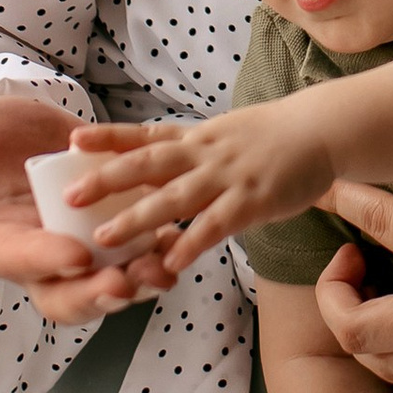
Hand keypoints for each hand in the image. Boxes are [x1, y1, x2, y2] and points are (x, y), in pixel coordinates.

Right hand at [0, 95, 170, 325]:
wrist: (7, 147)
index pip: (16, 260)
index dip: (44, 261)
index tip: (74, 255)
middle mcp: (35, 257)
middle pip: (64, 295)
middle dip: (96, 295)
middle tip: (126, 283)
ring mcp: (73, 252)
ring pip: (105, 286)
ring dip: (138, 282)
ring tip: (164, 268)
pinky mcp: (105, 238)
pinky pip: (134, 258)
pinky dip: (158, 254)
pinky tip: (181, 242)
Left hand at [64, 102, 336, 277]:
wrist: (322, 130)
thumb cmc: (274, 138)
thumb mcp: (226, 135)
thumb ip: (194, 153)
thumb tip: (161, 168)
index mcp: (196, 138)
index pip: (145, 136)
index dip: (108, 138)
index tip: (72, 140)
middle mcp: (204, 154)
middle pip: (148, 166)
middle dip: (107, 181)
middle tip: (69, 197)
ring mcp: (227, 177)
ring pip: (174, 198)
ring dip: (138, 219)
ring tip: (105, 240)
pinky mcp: (252, 200)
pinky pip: (216, 225)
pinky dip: (192, 243)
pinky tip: (172, 263)